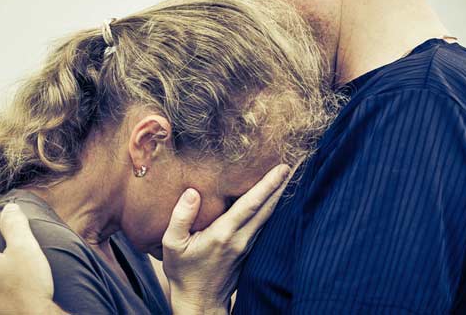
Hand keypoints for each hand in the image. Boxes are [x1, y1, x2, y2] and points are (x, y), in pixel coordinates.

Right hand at [161, 164, 291, 314]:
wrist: (199, 301)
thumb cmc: (183, 272)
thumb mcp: (172, 244)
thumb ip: (180, 217)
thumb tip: (192, 192)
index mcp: (223, 234)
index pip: (251, 204)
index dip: (268, 185)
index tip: (282, 168)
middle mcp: (240, 239)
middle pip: (266, 208)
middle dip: (280, 185)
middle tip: (292, 164)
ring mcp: (246, 246)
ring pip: (267, 217)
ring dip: (278, 196)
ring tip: (286, 177)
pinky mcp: (247, 251)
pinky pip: (262, 226)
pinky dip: (270, 210)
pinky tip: (272, 201)